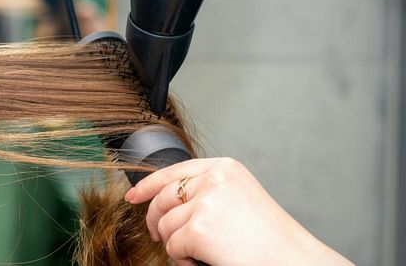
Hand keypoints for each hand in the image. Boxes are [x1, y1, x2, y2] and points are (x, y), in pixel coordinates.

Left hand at [123, 158, 352, 265]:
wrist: (293, 260)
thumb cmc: (268, 238)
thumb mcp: (237, 199)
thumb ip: (206, 191)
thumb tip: (165, 201)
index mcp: (223, 168)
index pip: (173, 171)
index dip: (147, 185)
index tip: (132, 196)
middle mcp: (213, 179)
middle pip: (162, 199)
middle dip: (156, 221)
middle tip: (161, 238)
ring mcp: (205, 202)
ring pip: (165, 226)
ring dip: (177, 246)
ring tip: (203, 253)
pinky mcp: (199, 229)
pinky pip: (173, 247)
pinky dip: (183, 259)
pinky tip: (206, 260)